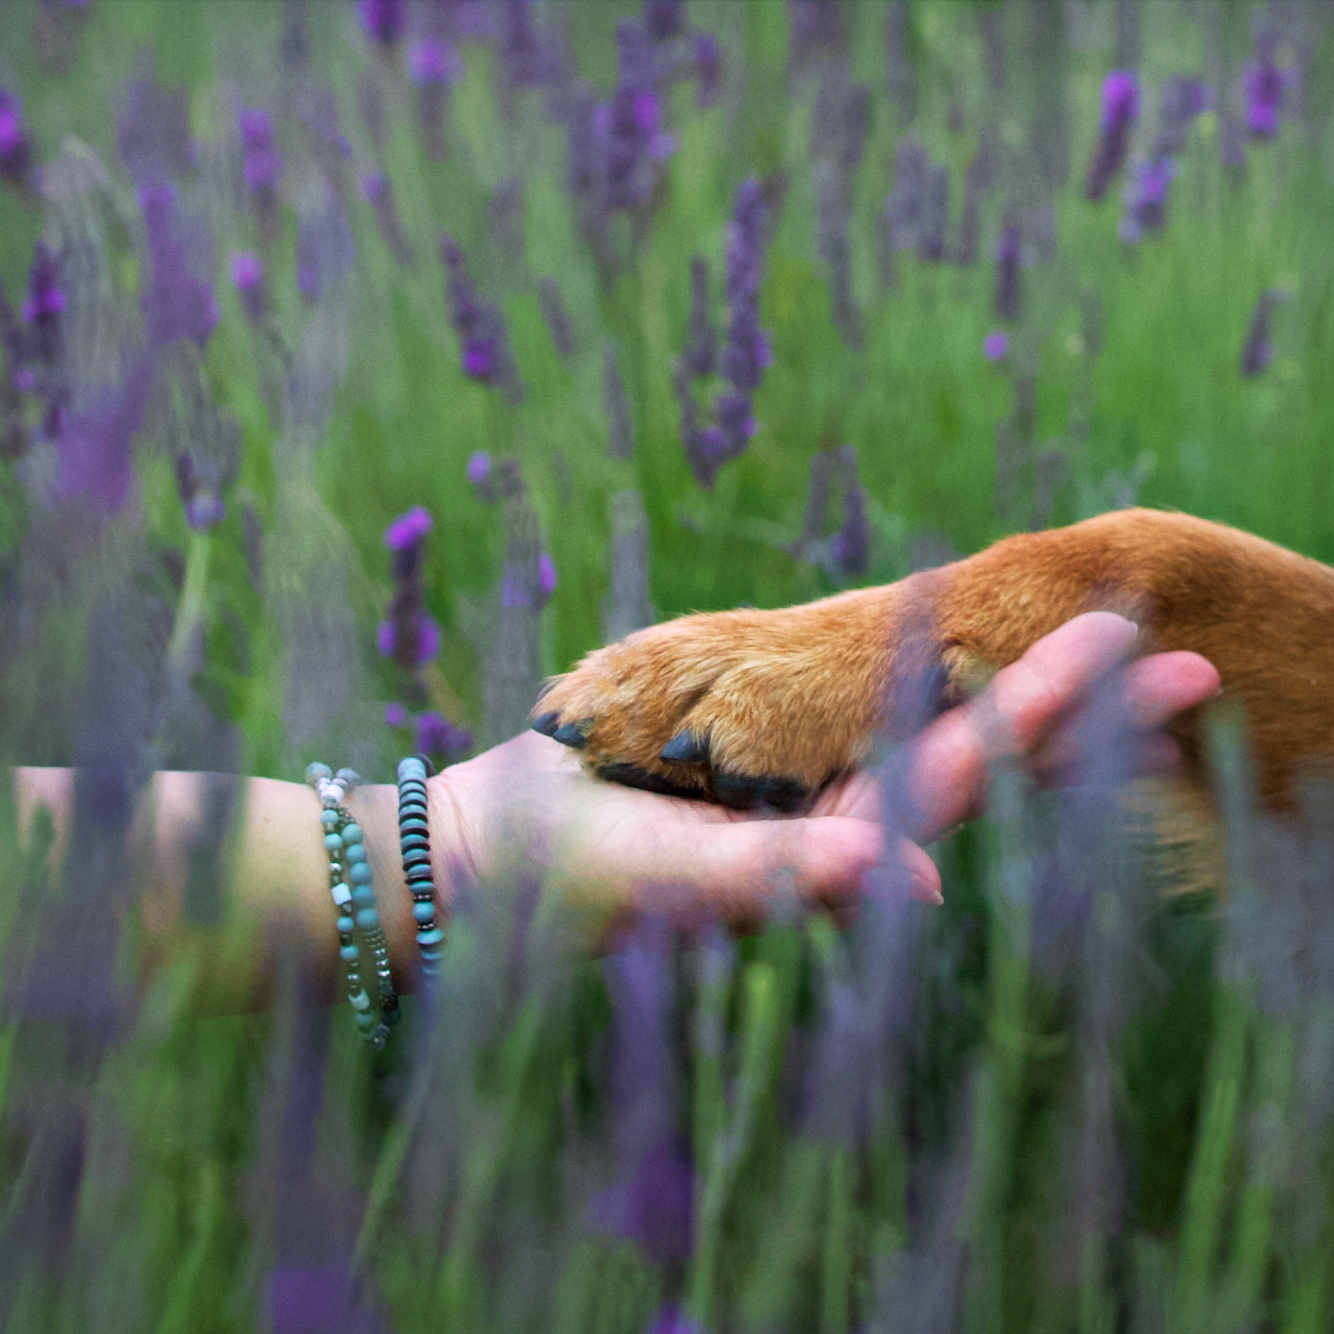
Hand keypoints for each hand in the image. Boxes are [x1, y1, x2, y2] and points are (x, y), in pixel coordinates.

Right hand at [434, 613, 1219, 932]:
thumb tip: (914, 883)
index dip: (1054, 716)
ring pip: (926, 712)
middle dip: (1075, 701)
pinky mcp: (758, 740)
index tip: (1145, 660)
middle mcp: (838, 809)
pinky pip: (852, 692)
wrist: (499, 850)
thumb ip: (784, 879)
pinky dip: (916, 658)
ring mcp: (802, 774)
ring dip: (1012, 674)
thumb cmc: (574, 876)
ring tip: (1102, 627)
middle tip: (1182, 648)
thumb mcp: (678, 878)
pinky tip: (959, 630)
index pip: (967, 771)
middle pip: (976, 743)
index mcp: (835, 841)